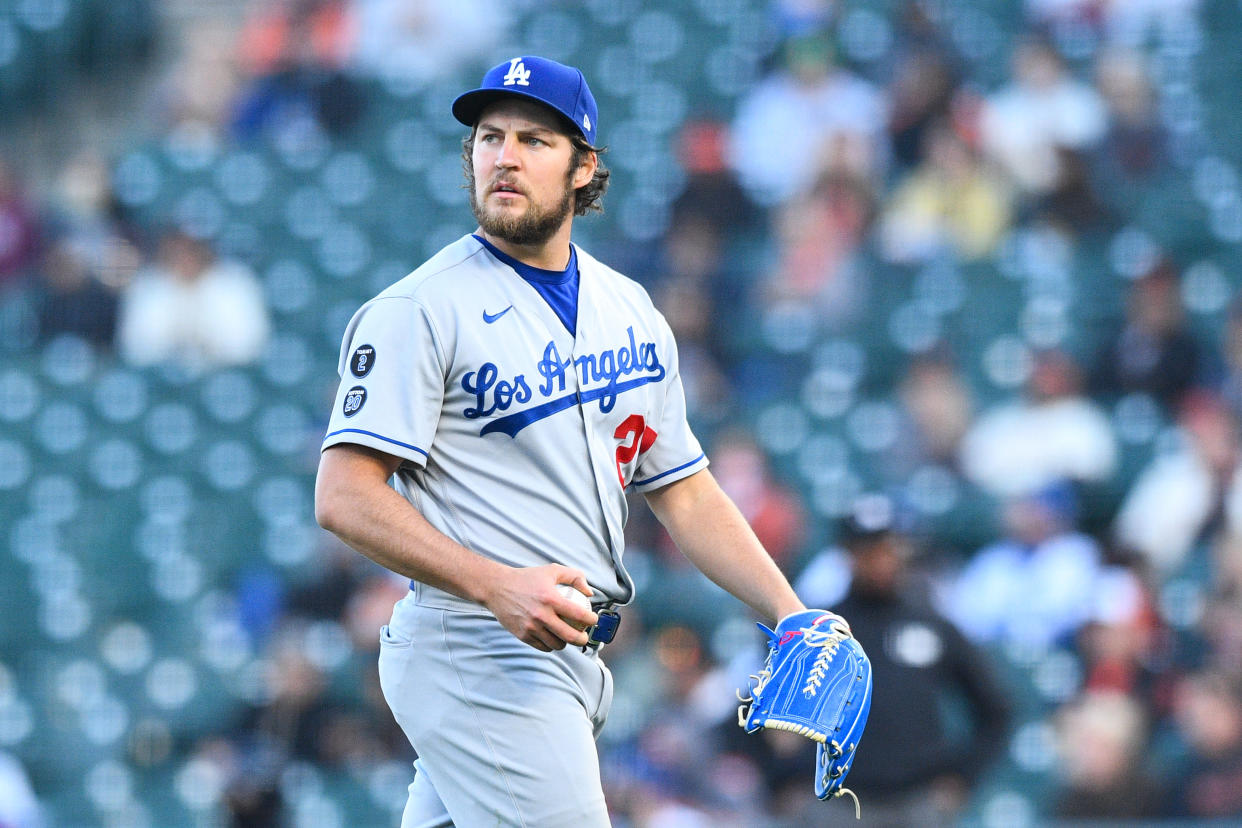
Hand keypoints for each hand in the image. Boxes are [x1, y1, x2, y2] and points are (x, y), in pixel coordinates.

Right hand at [483, 564, 598, 650]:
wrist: (497, 588)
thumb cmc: (526, 578)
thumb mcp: (551, 570)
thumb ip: (574, 577)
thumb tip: (589, 593)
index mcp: (550, 599)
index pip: (579, 615)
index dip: (591, 620)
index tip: (593, 619)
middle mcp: (541, 615)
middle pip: (570, 636)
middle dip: (583, 639)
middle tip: (585, 636)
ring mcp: (531, 627)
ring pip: (556, 644)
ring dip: (566, 643)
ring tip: (568, 637)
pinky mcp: (522, 635)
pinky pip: (542, 647)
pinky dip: (551, 645)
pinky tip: (554, 639)